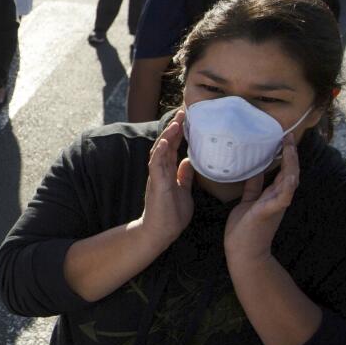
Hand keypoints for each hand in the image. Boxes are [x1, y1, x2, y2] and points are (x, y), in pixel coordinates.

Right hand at [139, 111, 194, 245]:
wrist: (160, 232)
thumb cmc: (171, 214)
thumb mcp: (183, 191)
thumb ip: (184, 176)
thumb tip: (189, 160)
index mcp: (167, 171)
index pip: (173, 147)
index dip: (179, 132)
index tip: (187, 118)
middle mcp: (160, 170)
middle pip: (166, 144)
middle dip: (174, 128)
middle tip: (183, 112)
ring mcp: (157, 176)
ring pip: (160, 150)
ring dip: (168, 135)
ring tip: (176, 122)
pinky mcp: (156, 184)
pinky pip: (156, 164)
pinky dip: (160, 152)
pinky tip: (165, 141)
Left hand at [225, 136, 298, 266]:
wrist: (243, 252)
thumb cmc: (244, 229)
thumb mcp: (248, 202)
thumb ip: (254, 188)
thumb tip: (255, 171)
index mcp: (272, 196)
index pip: (283, 172)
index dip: (285, 156)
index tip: (282, 140)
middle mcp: (277, 199)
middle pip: (290, 173)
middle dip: (290, 155)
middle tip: (287, 137)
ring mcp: (275, 206)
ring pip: (289, 182)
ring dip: (291, 165)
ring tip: (289, 149)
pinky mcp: (268, 212)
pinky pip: (281, 198)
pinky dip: (285, 187)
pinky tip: (288, 176)